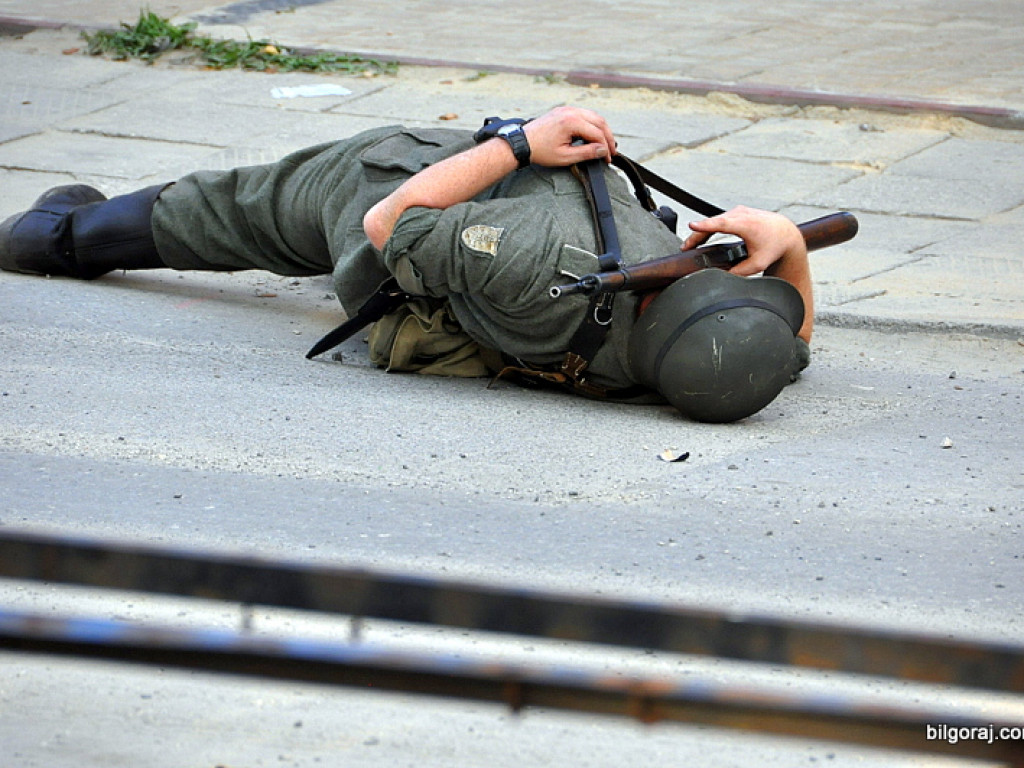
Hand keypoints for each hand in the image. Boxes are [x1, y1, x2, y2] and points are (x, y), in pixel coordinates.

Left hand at [523, 106, 615, 166]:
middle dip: (608, 137)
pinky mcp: (563, 110)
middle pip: (599, 121)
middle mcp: (571, 111)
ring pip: (593, 116)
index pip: (597, 133)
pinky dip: (592, 124)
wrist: (522, 143)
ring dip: (601, 129)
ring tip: (605, 144)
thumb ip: (586, 153)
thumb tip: (603, 151)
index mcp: (571, 121)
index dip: (605, 147)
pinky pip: (584, 114)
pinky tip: (594, 135)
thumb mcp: (565, 157)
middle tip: (612, 152)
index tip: (608, 159)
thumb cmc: (540, 151)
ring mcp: (567, 109)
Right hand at [681, 206, 806, 275]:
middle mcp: (742, 214)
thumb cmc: (774, 246)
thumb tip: (724, 276)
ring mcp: (739, 211)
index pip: (721, 224)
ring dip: (702, 231)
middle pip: (713, 223)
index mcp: (747, 225)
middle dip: (697, 234)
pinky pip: (720, 219)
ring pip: (715, 220)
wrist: (786, 234)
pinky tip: (702, 234)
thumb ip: (740, 271)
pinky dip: (710, 226)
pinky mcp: (738, 212)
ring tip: (690, 244)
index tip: (692, 225)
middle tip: (685, 247)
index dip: (705, 225)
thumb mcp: (758, 264)